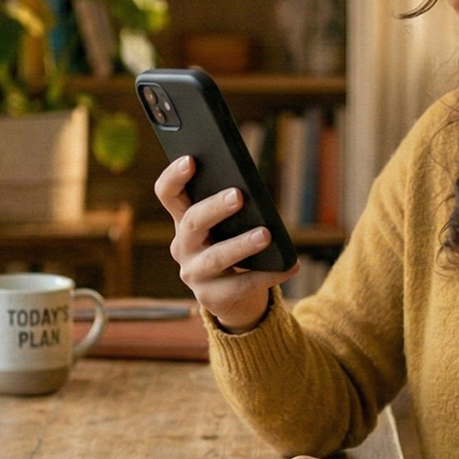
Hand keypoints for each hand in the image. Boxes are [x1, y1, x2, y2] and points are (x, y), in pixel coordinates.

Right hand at [154, 155, 298, 332]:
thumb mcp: (230, 226)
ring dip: (241, 244)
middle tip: (238, 195)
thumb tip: (252, 191)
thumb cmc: (234, 248)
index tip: (190, 159)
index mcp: (184, 220)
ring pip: (216, 257)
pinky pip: (241, 285)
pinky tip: (290, 265)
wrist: (235, 297)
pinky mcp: (211, 298)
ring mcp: (194, 274)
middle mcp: (183, 246)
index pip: (168, 194)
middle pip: (192, 222)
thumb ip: (234, 208)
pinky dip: (268, 274)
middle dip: (214, 208)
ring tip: (266, 234)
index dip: (174, 177)